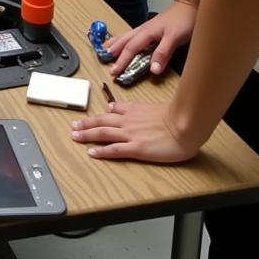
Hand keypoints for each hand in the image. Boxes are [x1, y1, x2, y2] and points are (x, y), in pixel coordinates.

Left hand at [71, 101, 200, 163]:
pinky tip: (91, 153)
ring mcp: (130, 135)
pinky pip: (114, 150)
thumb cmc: (175, 116)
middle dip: (86, 124)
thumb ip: (133, 107)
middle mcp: (128, 122)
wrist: (184, 124)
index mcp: (133, 111)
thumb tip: (115, 105)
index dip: (99, 116)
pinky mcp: (136, 149)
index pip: (111, 112)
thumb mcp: (151, 106)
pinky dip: (101, 151)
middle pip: (101, 122)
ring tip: (75, 137)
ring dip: (87, 135)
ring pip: (103, 133)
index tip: (90, 118)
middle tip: (73, 126)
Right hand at [104, 0, 198, 76]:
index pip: (130, 49)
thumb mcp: (175, 38)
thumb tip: (153, 70)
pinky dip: (123, 39)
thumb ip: (163, 53)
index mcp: (146, 33)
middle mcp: (142, 30)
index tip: (114, 72)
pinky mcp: (150, 28)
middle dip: (113, 51)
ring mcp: (145, 28)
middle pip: (124, 41)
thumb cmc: (183, 22)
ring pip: (126, 36)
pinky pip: (131, 35)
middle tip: (103, 60)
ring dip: (115, 43)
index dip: (122, 61)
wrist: (189, 6)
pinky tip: (123, 41)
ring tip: (105, 49)